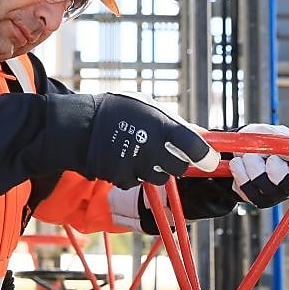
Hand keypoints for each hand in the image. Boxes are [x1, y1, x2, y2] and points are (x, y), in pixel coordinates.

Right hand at [45, 92, 218, 188]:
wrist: (79, 126)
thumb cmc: (117, 111)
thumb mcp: (148, 107)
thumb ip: (175, 123)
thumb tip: (202, 136)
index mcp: (161, 125)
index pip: (195, 146)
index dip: (206, 156)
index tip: (209, 160)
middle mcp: (150, 147)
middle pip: (180, 168)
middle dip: (177, 163)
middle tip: (166, 153)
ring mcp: (136, 165)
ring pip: (159, 178)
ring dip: (155, 170)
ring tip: (140, 153)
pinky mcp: (122, 178)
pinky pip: (138, 182)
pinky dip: (134, 175)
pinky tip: (124, 160)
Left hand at [228, 123, 288, 207]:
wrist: (236, 147)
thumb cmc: (260, 139)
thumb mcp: (273, 134)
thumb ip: (285, 141)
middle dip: (275, 168)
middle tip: (268, 156)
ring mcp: (273, 193)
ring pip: (265, 186)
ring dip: (253, 164)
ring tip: (248, 154)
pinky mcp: (254, 198)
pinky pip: (246, 189)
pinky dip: (240, 171)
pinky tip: (239, 163)